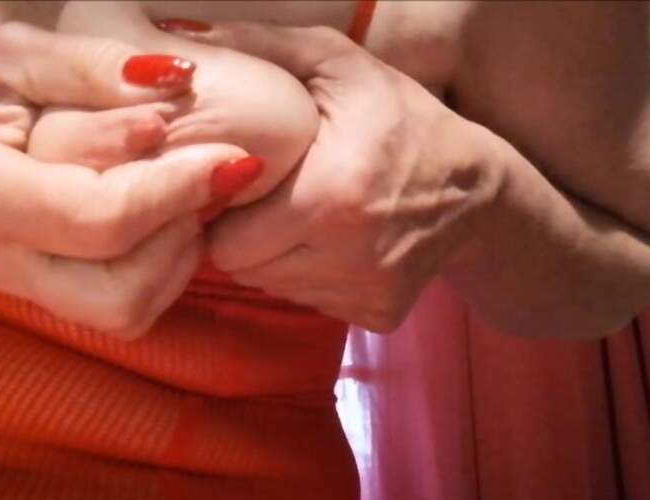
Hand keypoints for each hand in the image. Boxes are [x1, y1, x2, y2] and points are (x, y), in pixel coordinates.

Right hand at [0, 22, 255, 336]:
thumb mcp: (6, 54)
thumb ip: (87, 67)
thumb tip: (175, 83)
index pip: (92, 218)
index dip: (171, 190)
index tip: (228, 156)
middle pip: (118, 289)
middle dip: (182, 229)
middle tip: (210, 171)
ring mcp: (18, 288)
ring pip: (127, 310)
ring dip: (179, 253)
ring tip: (182, 191)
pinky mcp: (43, 298)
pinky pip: (124, 308)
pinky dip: (164, 266)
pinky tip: (163, 216)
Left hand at [169, 22, 504, 331]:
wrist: (476, 188)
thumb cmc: (401, 119)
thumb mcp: (339, 65)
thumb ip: (260, 47)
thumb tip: (174, 36)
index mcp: (329, 197)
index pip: (225, 241)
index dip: (223, 212)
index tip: (241, 185)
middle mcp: (347, 258)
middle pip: (245, 270)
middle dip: (244, 236)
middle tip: (270, 200)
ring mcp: (364, 293)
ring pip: (274, 288)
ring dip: (276, 257)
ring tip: (305, 216)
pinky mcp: (378, 314)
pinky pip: (312, 303)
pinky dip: (311, 276)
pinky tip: (335, 243)